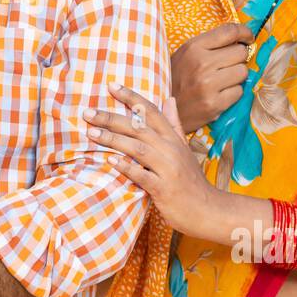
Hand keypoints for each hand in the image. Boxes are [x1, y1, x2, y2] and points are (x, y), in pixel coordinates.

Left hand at [83, 83, 217, 240]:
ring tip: (91, 133)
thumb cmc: (192, 180)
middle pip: (139, 127)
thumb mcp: (185, 149)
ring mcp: (167, 168)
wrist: (208, 210)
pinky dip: (126, 167)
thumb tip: (169, 99)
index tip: (111, 85)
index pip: (151, 111)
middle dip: (111, 117)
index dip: (131, 96)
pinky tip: (110, 161)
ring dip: (113, 139)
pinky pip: (142, 175)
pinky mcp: (163, 189)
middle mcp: (170, 149)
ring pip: (137, 148)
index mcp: (173, 138)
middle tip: (87, 112)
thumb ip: (174, 124)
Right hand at [170, 22, 253, 133]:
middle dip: (237, 58)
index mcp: (193, 48)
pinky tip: (219, 94)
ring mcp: (208, 85)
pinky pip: (239, 92)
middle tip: (227, 66)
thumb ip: (208, 44)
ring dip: (236, 76)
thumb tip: (239, 37)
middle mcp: (202, 64)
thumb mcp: (184, 54)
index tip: (248, 38)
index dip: (245, 32)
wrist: (161, 110)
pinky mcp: (214, 104)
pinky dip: (232, 93)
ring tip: (222, 81)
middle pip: (241, 52)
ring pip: (243, 72)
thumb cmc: (175, 79)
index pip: (229, 31)